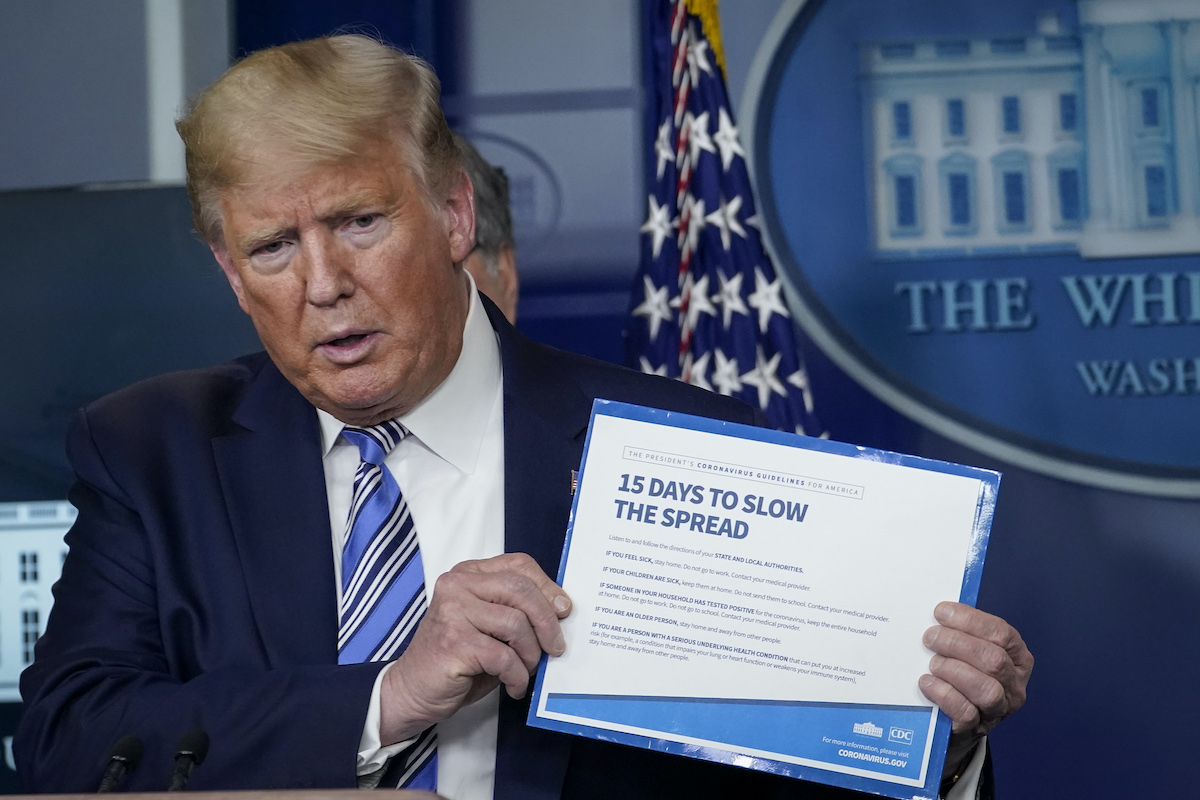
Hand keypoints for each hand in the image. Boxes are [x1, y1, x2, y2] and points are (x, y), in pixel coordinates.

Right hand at [379, 553, 570, 743]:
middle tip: (555, 647)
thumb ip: (515, 609)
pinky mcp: (454, 642)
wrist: (411, 690)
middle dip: (547, 622)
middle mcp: (457, 586)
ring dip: (531, 654)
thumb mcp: (488, 624)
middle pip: (521, 590)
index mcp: (468, 574)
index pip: (519, 565)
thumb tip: (561, 610)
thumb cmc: (456, 658)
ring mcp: (453, 612)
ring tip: (526, 670)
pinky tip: (513, 685)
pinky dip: (517, 675)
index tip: (564, 611)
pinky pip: (504, 656)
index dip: (548, 587)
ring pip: (516, 624)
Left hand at [918, 601, 1032, 777]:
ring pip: (986, 688)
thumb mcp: (970, 651)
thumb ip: (963, 631)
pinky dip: (944, 694)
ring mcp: (999, 708)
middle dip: (957, 643)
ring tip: (933, 663)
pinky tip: (928, 683)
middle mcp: (1014, 684)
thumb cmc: (963, 674)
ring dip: (953, 670)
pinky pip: (966, 712)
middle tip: (930, 637)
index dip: (970, 620)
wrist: (958, 720)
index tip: (941, 612)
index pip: (1002, 633)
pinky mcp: (978, 727)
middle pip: (994, 660)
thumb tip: (940, 611)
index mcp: (1017, 657)